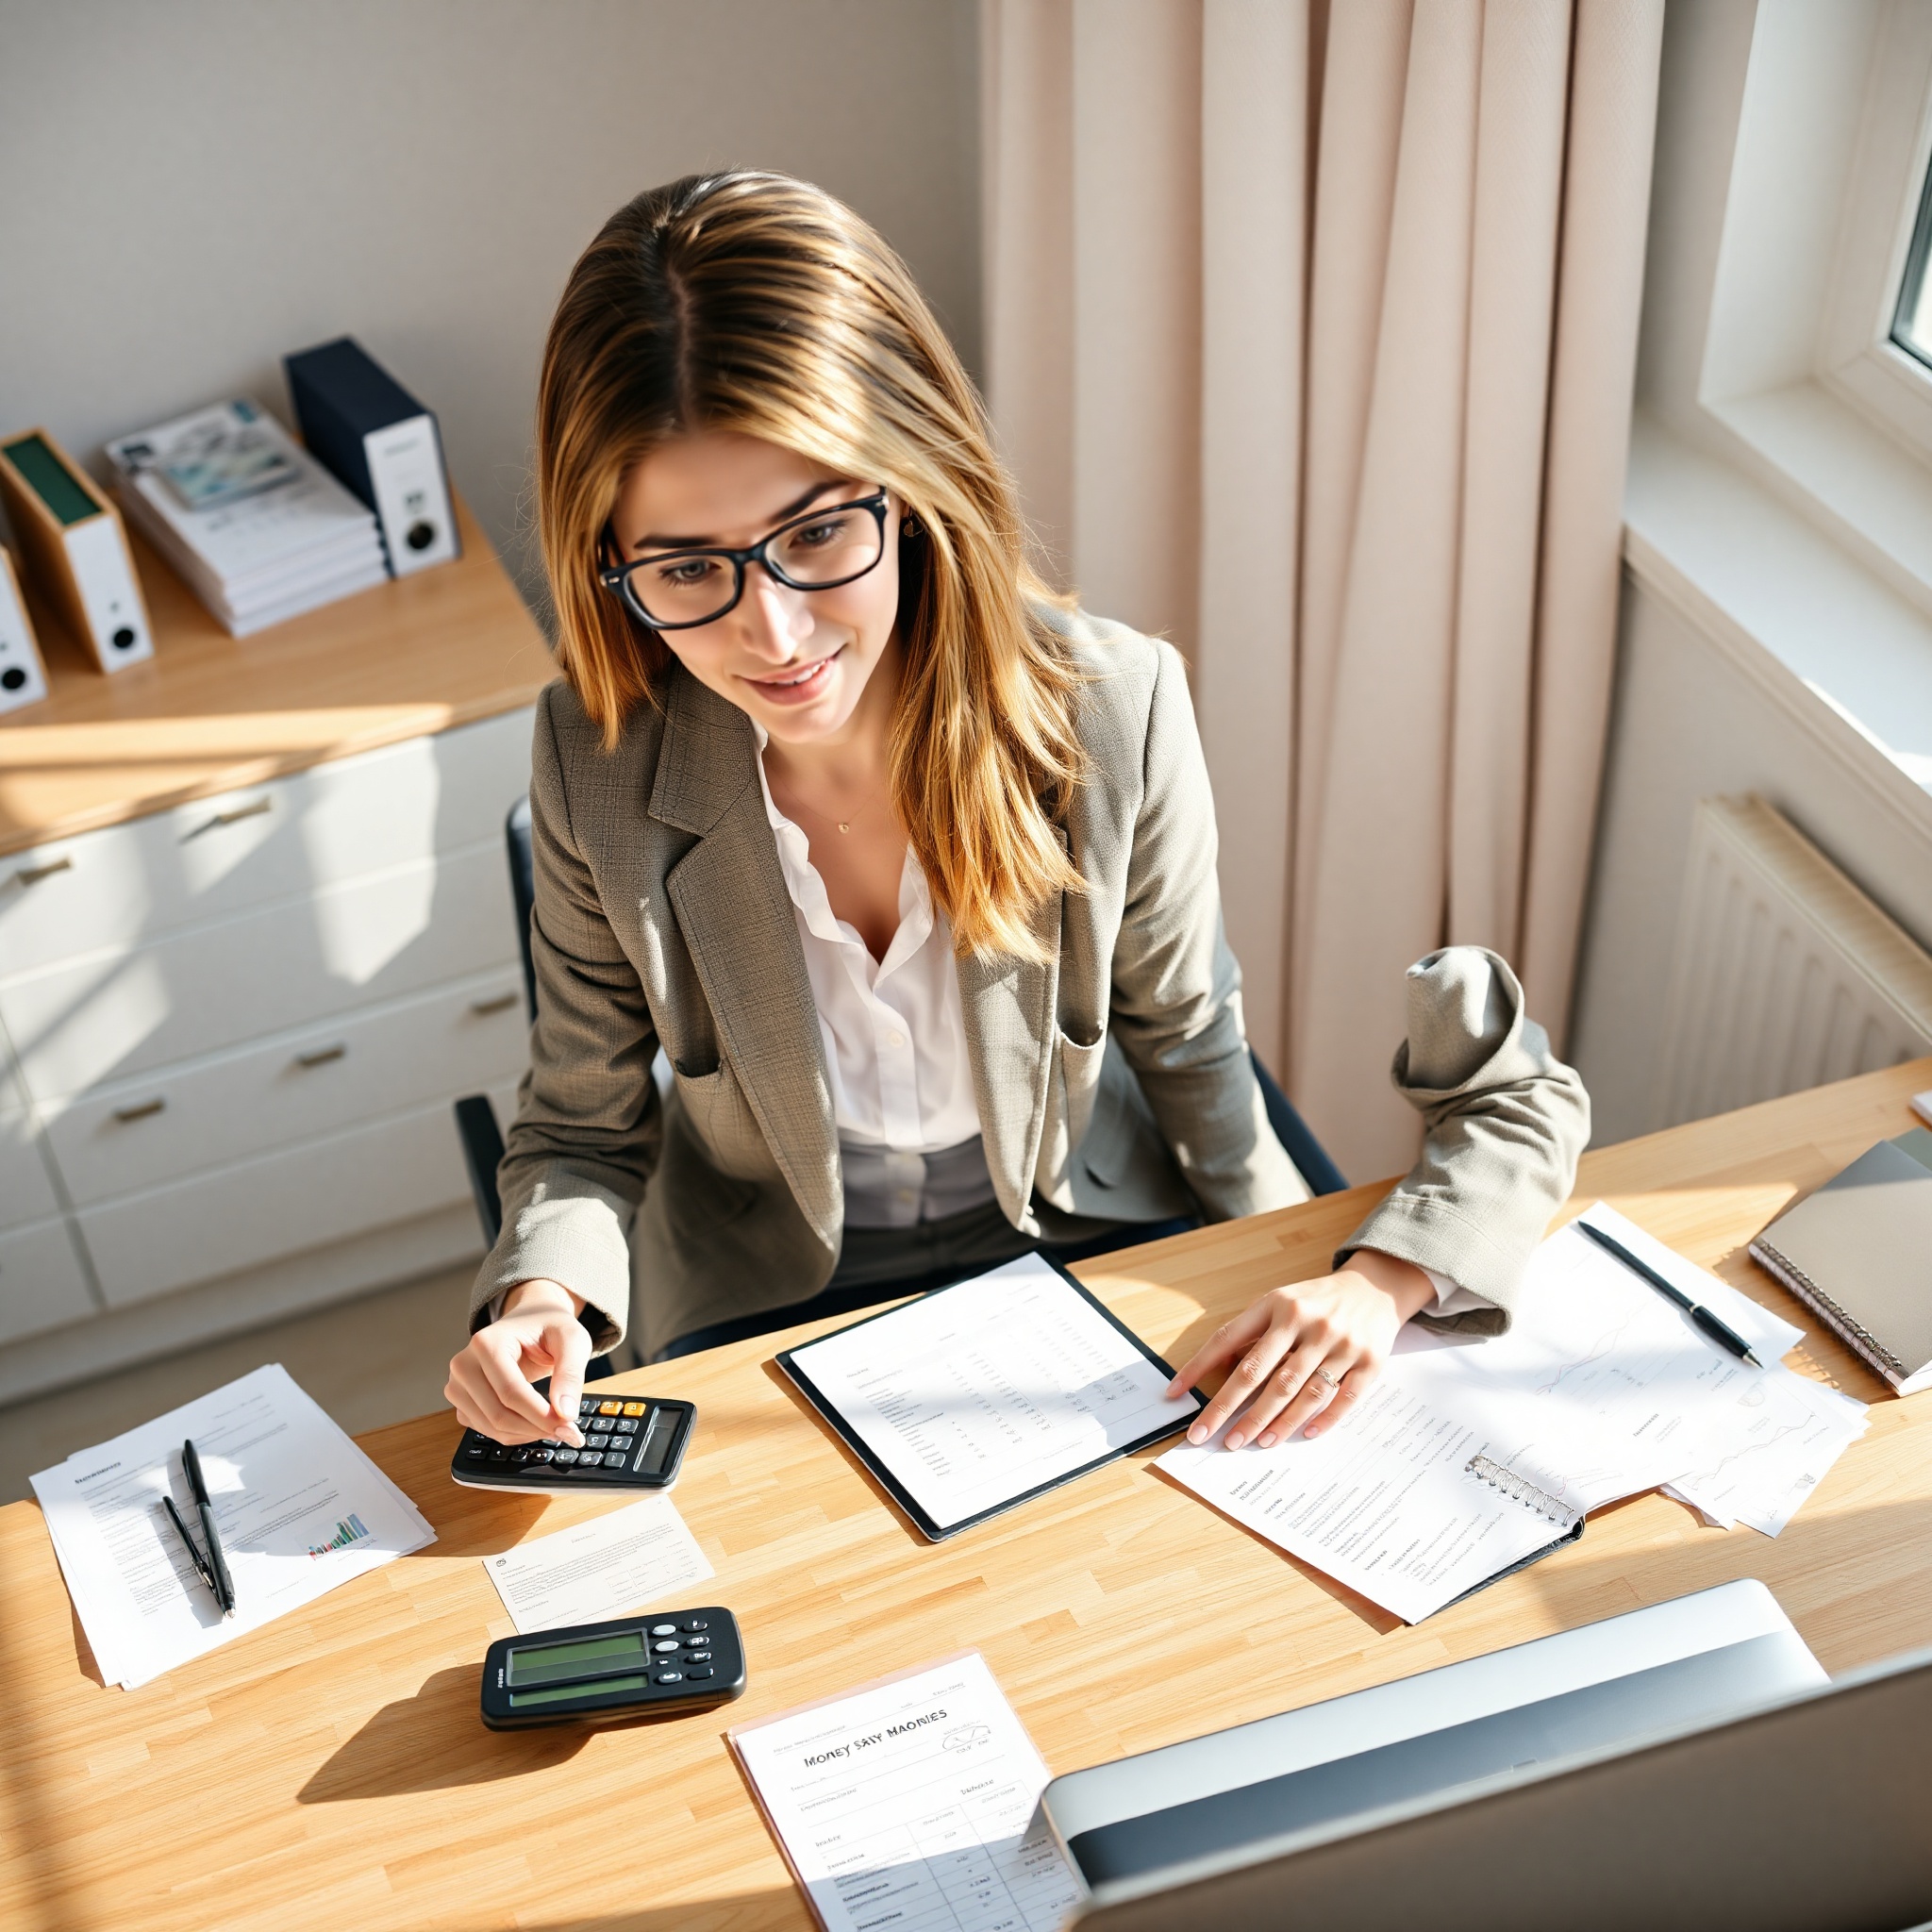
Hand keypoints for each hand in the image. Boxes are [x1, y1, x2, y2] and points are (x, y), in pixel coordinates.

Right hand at [446, 1279, 591, 1446]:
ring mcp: (458, 1383)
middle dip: (536, 1428)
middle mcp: (464, 1364)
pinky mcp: (461, 1399)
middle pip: (498, 1414)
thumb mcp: (572, 1340)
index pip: (511, 1392)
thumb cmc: (550, 1327)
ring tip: (554, 1426)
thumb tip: (565, 1413)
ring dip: (526, 1434)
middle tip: (568, 1431)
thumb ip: (570, 1374)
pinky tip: (533, 1423)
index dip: (541, 1415)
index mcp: (487, 1343)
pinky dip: (511, 1433)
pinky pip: (483, 1429)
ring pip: (490, 1427)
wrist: (531, 1320)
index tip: (568, 1427)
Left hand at [1166, 1250, 1434, 1448]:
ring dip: (1275, 1421)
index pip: (1228, 1339)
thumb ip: (1253, 1331)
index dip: (1199, 1367)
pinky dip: (1324, 1420)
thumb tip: (1221, 1367)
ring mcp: (1340, 1343)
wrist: (1376, 1288)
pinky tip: (1304, 1435)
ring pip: (1301, 1391)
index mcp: (1277, 1304)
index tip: (1176, 1394)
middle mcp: (1307, 1322)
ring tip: (1254, 1442)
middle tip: (1210, 1436)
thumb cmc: (1316, 1302)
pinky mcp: (1370, 1362)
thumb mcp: (1281, 1302)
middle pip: (1261, 1373)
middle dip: (1231, 1408)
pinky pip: (1344, 1398)